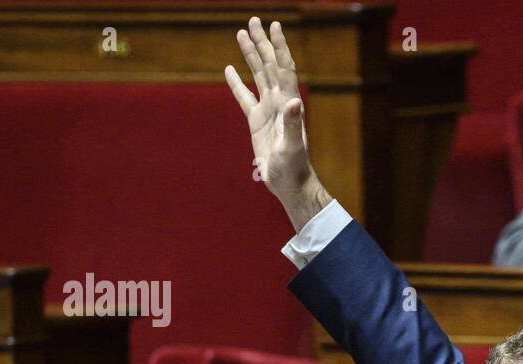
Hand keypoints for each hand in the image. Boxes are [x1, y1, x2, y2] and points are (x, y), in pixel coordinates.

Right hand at [225, 16, 331, 229]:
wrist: (290, 183)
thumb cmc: (294, 168)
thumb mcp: (292, 147)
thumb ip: (293, 124)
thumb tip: (293, 102)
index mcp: (287, 103)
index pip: (284, 68)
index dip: (279, 47)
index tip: (274, 26)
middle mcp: (278, 102)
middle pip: (270, 65)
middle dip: (262, 43)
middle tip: (253, 21)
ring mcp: (267, 110)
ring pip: (258, 76)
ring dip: (251, 55)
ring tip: (241, 34)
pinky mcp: (256, 122)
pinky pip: (245, 97)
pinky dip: (236, 83)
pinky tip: (229, 69)